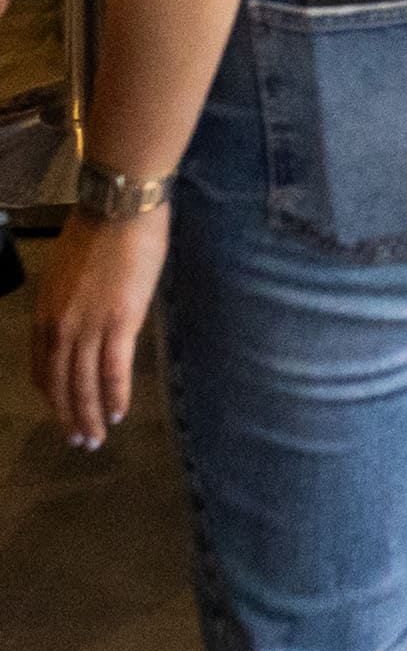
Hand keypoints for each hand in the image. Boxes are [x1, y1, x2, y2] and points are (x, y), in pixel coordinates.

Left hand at [32, 200, 162, 448]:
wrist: (119, 208)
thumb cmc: (99, 232)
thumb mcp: (67, 275)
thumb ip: (70, 304)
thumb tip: (85, 320)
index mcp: (44, 314)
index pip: (42, 368)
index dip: (53, 396)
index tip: (63, 413)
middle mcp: (58, 327)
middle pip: (60, 383)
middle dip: (69, 417)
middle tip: (79, 442)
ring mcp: (87, 327)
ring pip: (84, 384)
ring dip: (89, 417)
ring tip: (96, 440)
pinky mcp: (119, 322)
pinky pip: (113, 369)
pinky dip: (114, 396)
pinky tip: (118, 414)